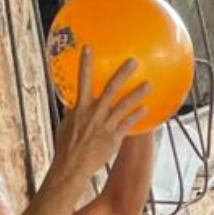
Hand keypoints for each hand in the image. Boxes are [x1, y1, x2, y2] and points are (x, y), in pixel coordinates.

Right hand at [53, 51, 150, 183]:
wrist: (72, 167)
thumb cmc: (66, 146)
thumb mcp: (65, 125)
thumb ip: (73, 112)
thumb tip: (74, 103)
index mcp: (80, 108)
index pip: (82, 80)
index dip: (85, 63)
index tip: (89, 47)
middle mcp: (94, 113)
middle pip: (111, 88)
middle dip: (123, 73)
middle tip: (133, 61)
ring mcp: (105, 125)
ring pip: (124, 105)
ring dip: (137, 93)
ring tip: (148, 84)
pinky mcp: (114, 137)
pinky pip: (128, 123)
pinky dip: (136, 115)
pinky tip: (145, 108)